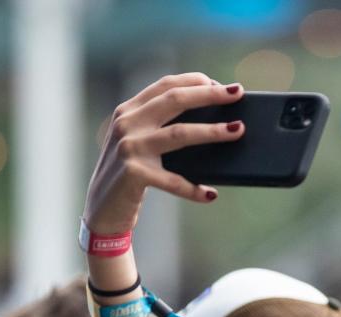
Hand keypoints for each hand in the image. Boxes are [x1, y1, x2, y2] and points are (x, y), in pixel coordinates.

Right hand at [83, 73, 244, 234]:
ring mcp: (130, 147)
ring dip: (212, 131)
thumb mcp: (139, 144)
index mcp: (129, 111)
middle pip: (175, 100)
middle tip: (237, 93)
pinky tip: (210, 194)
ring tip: (238, 130)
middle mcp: (127, 123)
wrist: (102, 210)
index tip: (224, 85)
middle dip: (209, 95)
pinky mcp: (134, 174)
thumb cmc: (131, 176)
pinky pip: (173, 181)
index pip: (166, 85)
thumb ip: (161, 128)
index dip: (197, 82)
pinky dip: (193, 189)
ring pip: (179, 133)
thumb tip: (212, 124)